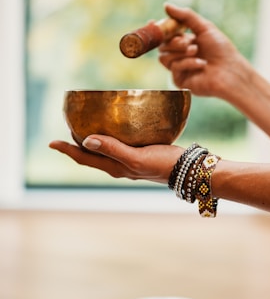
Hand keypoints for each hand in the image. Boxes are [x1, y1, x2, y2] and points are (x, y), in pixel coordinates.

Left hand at [49, 135, 183, 183]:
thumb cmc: (164, 164)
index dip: (67, 150)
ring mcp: (130, 161)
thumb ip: (113, 149)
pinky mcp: (141, 154)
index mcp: (115, 167)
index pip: (84, 158)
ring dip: (92, 141)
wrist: (188, 169)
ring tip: (85, 128)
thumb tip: (87, 140)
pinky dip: (110, 138)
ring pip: (104, 151)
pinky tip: (116, 128)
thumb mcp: (137, 158)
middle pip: (91, 156)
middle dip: (76, 145)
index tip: (52, 142)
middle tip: (66, 130)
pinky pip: (118, 145)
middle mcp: (120, 166)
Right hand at [158, 3, 253, 100]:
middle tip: (188, 41)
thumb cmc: (221, 50)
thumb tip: (166, 5)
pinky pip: (174, 68)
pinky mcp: (181, 81)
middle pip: (162, 46)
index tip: (153, 21)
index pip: (166, 36)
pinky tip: (201, 64)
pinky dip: (187, 63)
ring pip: (164, 57)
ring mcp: (180, 69)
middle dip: (173, 41)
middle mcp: (181, 56)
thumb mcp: (204, 27)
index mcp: (185, 43)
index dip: (158, 30)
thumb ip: (185, 16)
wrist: (231, 71)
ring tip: (196, 51)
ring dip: (180, 52)